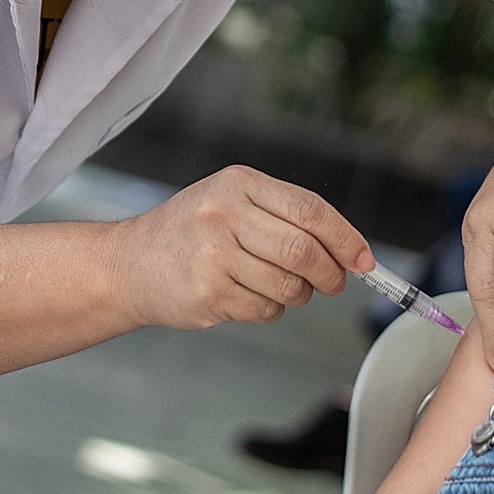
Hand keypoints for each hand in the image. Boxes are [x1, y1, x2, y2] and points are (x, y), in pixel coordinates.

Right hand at [110, 165, 372, 329]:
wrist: (130, 263)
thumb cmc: (191, 232)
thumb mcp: (231, 201)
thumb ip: (285, 216)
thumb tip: (352, 251)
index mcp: (237, 183)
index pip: (309, 210)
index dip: (345, 237)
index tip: (364, 260)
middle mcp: (223, 214)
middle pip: (304, 251)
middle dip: (331, 274)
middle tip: (333, 283)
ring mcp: (213, 255)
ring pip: (289, 286)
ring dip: (299, 295)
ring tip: (280, 287)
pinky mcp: (208, 294)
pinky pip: (266, 310)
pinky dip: (270, 309)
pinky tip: (247, 295)